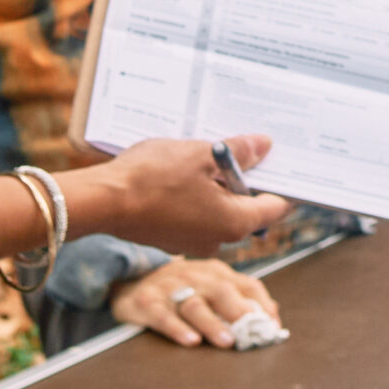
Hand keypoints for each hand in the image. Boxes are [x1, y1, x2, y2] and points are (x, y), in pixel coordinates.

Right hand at [71, 135, 288, 255]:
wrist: (104, 202)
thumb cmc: (154, 177)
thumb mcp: (202, 154)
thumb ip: (238, 152)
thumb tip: (265, 147)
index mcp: (234, 222)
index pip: (276, 206)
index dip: (283, 183)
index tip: (284, 163)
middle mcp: (218, 240)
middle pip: (246, 207)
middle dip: (246, 178)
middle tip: (244, 149)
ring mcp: (193, 242)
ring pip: (218, 210)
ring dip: (218, 185)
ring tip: (206, 155)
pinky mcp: (171, 238)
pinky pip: (195, 215)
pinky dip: (196, 195)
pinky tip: (183, 173)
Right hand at [110, 255, 279, 347]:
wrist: (129, 282)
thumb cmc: (179, 289)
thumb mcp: (209, 286)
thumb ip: (239, 298)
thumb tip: (273, 315)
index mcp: (215, 271)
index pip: (247, 283)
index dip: (263, 306)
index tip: (273, 330)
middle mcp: (195, 275)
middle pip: (222, 291)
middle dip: (240, 313)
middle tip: (252, 334)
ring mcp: (169, 287)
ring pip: (195, 305)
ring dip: (212, 324)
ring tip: (227, 342)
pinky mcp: (146, 302)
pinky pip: (163, 316)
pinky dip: (177, 329)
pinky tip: (191, 342)